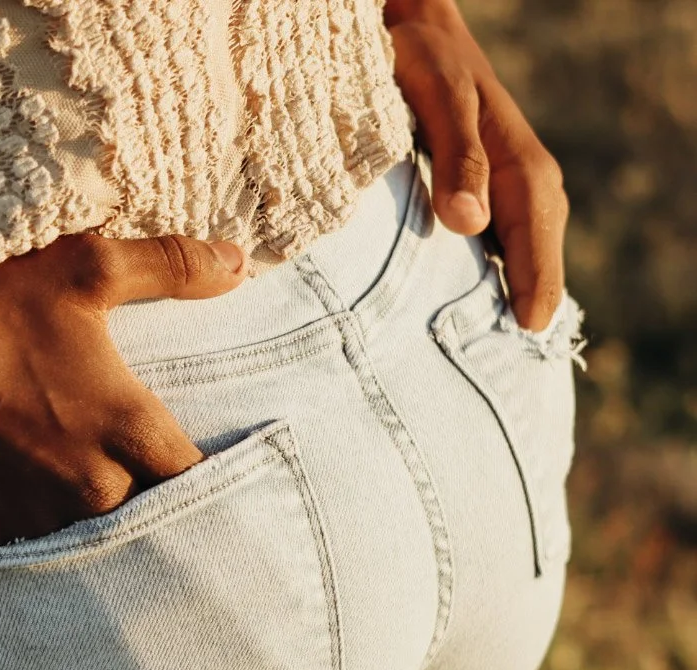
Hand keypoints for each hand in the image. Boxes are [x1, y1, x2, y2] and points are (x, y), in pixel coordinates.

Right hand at [0, 235, 247, 546]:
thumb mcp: (86, 265)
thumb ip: (171, 266)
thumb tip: (240, 262)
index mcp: (125, 427)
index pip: (195, 479)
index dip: (195, 470)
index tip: (186, 458)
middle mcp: (86, 485)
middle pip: (144, 519)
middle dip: (141, 497)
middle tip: (126, 470)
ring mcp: (28, 513)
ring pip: (80, 536)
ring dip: (80, 515)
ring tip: (63, 482)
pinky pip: (16, 543)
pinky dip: (21, 523)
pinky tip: (10, 492)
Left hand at [386, 0, 568, 329]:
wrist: (411, 23)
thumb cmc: (421, 54)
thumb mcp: (436, 95)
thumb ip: (456, 155)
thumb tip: (470, 224)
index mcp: (517, 163)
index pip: (535, 235)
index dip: (534, 283)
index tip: (527, 328)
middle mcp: (518, 176)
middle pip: (534, 249)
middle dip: (530, 297)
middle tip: (513, 359)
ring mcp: (501, 182)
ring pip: (516, 245)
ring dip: (512, 288)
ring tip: (494, 343)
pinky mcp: (477, 183)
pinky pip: (495, 235)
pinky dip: (492, 267)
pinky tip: (473, 298)